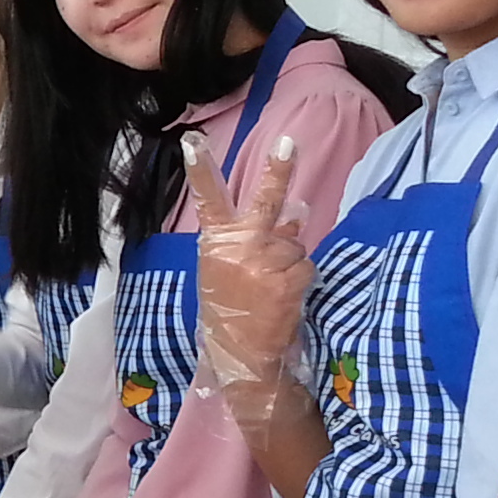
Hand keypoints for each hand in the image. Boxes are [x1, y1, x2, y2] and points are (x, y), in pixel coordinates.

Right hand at [183, 131, 311, 409]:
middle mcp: (238, 248)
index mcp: (215, 244)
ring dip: (291, 261)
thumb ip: (259, 238)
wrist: (240, 355)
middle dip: (277, 170)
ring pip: (295, 243)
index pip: (207, 200)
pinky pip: (306, 265)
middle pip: (264, 203)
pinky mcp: (287, 280)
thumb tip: (299, 208)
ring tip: (273, 287)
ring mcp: (263, 263)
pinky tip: (284, 297)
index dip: (200, 169)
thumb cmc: (231, 309)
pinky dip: (301, 279)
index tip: (191, 141)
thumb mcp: (229, 270)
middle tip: (286, 141)